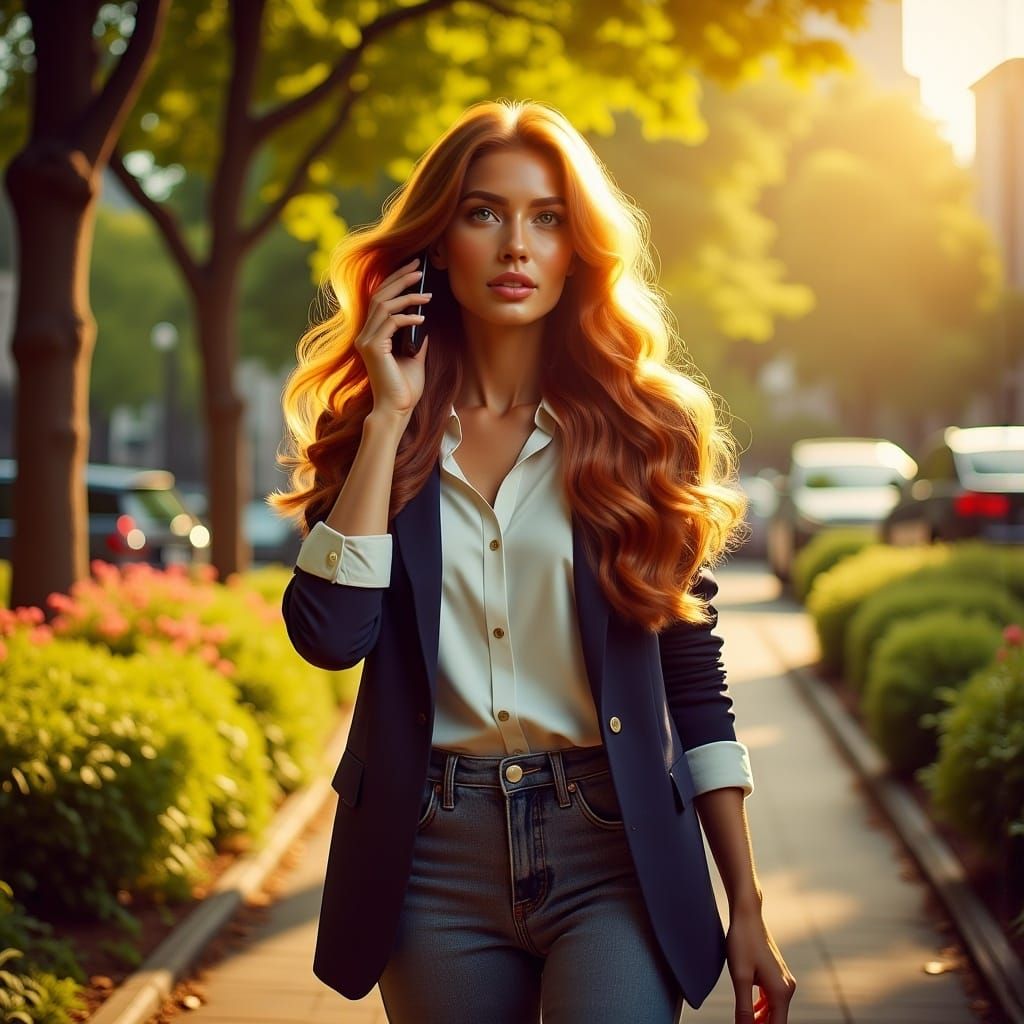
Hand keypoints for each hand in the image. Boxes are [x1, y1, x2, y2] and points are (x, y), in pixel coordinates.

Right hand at [353, 258, 431, 419]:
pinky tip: (423, 318)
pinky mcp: (373, 348)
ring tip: (427, 293)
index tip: (413, 270)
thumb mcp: (415, 358)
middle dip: (400, 278)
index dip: (395, 281)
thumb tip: (425, 322)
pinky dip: (408, 317)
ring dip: (407, 296)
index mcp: (372, 335)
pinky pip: (391, 323)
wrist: (397, 410)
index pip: (380, 299)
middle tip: (420, 267)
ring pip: (384, 305)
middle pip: (380, 295)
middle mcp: (365, 335)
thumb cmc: (404, 388)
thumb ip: (416, 339)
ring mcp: (366, 341)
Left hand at [726, 906, 795, 1022]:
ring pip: (773, 1011)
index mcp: (781, 992)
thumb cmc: (742, 941)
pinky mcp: (776, 975)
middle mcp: (787, 988)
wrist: (747, 915)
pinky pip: (770, 1000)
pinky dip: (761, 1009)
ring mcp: (783, 981)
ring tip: (744, 1023)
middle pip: (776, 1021)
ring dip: (760, 1021)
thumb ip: (744, 1008)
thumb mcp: (739, 977)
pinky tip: (749, 1012)